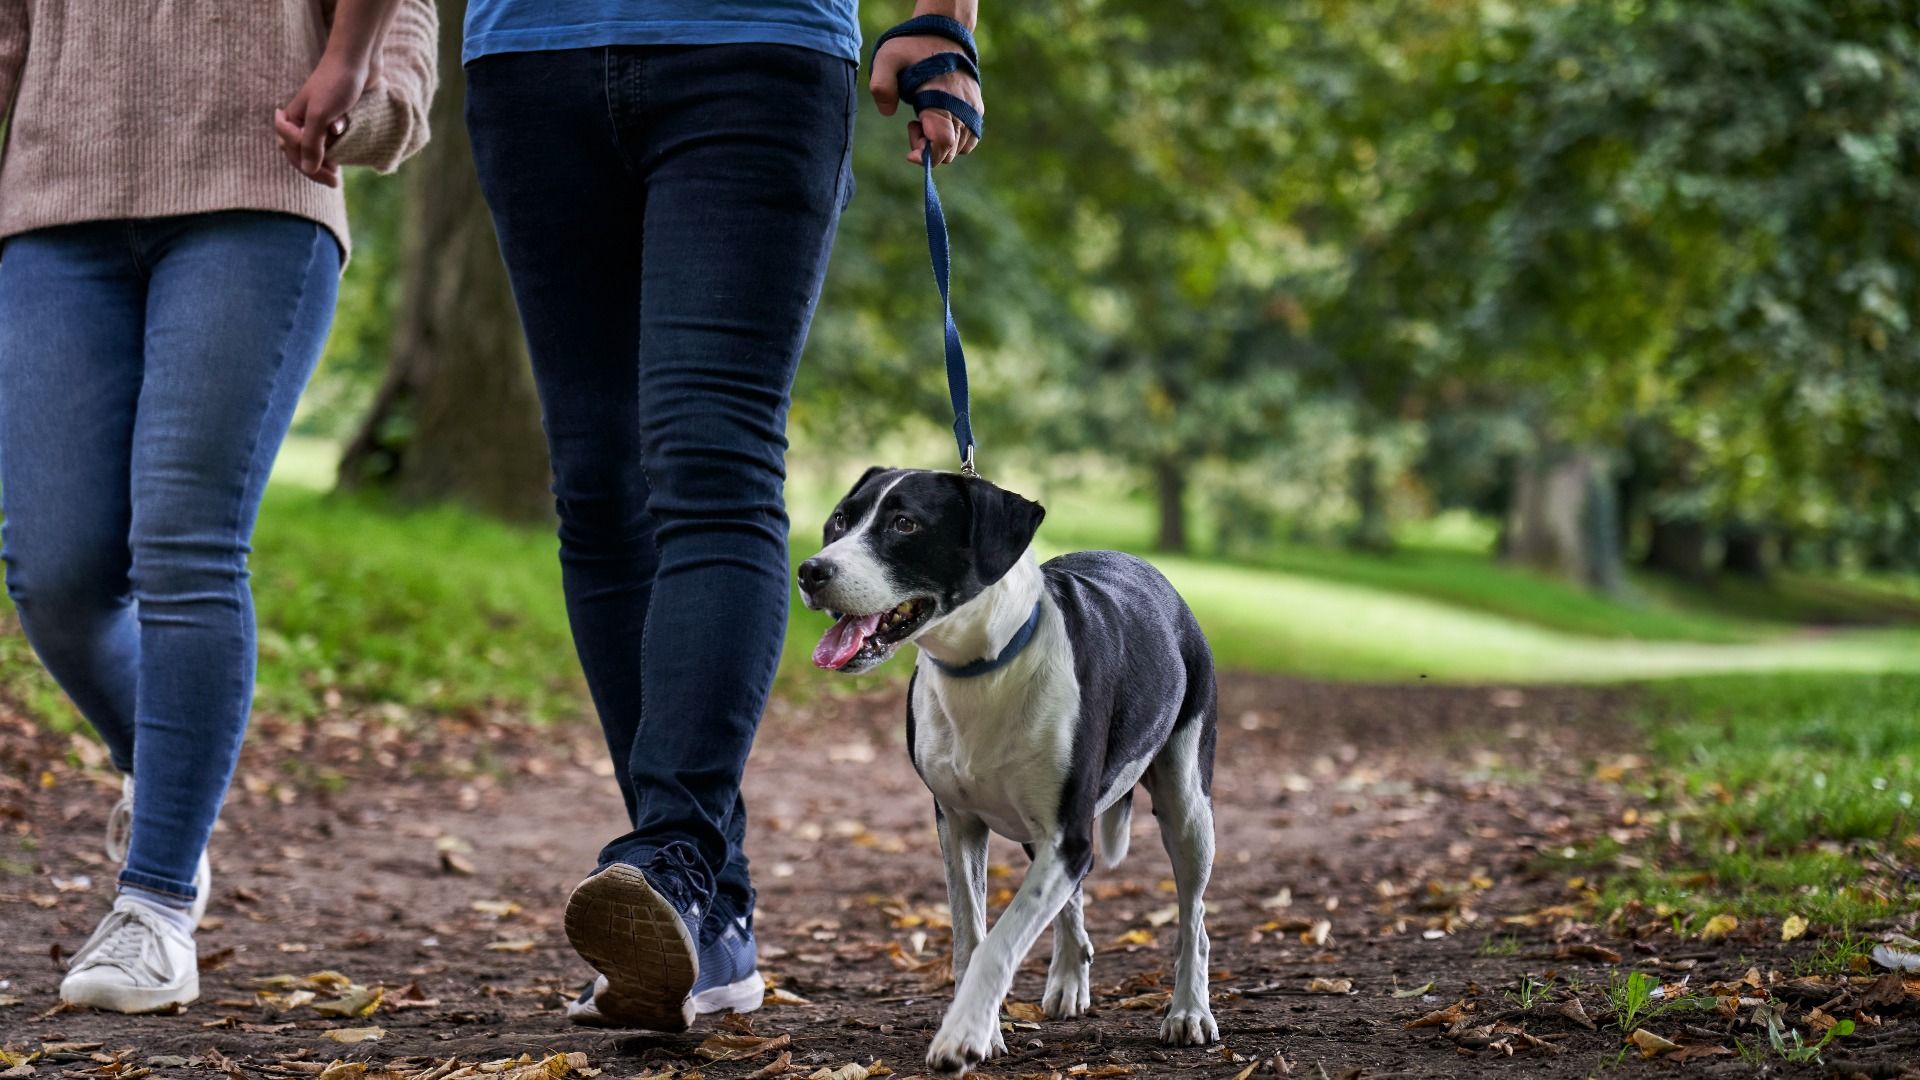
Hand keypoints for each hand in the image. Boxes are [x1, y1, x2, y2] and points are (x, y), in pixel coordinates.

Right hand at [276, 50, 369, 186]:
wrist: (357, 61)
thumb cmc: (335, 85)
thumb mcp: (320, 116)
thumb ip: (312, 143)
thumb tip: (309, 169)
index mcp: (290, 118)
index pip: (291, 152)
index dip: (308, 167)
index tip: (331, 175)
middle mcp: (301, 119)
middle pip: (302, 152)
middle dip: (316, 168)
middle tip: (335, 183)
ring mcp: (318, 118)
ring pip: (318, 148)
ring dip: (326, 161)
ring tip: (338, 174)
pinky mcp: (335, 117)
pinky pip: (332, 139)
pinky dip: (336, 148)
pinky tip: (343, 156)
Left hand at [869, 34, 982, 167]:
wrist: (944, 32)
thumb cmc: (913, 46)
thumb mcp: (887, 58)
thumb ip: (881, 85)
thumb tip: (887, 113)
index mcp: (941, 99)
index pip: (943, 143)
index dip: (926, 155)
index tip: (910, 153)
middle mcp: (962, 108)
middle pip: (950, 152)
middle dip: (927, 149)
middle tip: (913, 123)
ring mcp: (972, 109)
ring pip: (960, 149)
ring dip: (940, 145)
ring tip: (925, 120)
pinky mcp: (976, 108)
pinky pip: (969, 140)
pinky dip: (954, 141)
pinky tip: (937, 122)